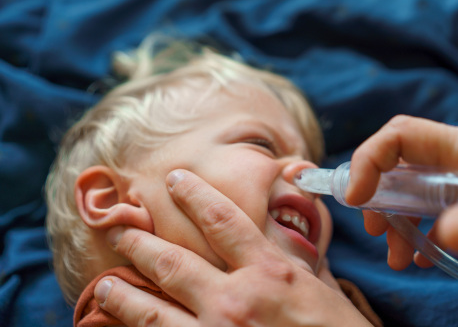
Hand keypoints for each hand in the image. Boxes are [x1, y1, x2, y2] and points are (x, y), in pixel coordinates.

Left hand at [94, 169, 370, 326]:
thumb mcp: (319, 290)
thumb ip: (289, 264)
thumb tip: (272, 239)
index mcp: (269, 272)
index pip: (223, 221)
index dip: (195, 195)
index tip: (176, 179)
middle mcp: (236, 300)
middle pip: (175, 263)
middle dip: (142, 243)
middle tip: (121, 230)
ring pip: (155, 311)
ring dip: (124, 294)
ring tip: (104, 283)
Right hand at [345, 115, 457, 266]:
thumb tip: (440, 234)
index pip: (403, 135)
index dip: (369, 160)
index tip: (357, 200)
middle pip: (404, 159)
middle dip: (379, 194)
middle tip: (381, 237)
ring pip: (422, 179)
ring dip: (401, 213)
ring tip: (403, 255)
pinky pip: (445, 193)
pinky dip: (427, 219)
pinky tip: (431, 249)